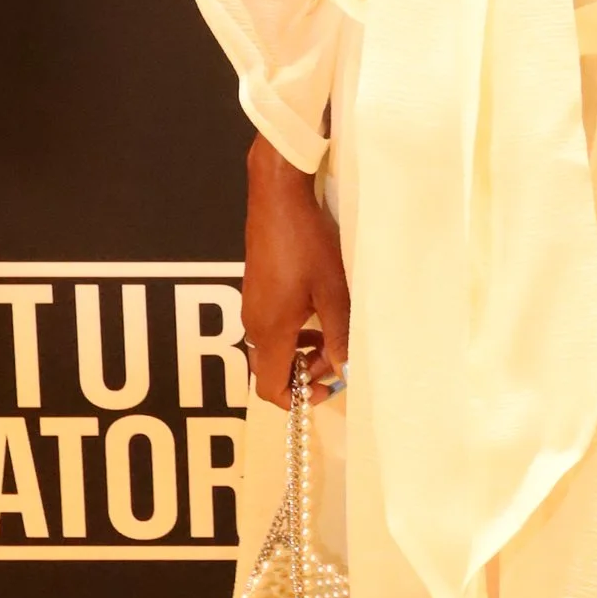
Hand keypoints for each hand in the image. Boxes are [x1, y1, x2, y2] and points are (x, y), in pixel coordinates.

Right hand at [241, 136, 350, 402]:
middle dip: (304, 374)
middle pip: (270, 370)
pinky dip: (292, 333)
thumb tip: (345, 370)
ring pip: (271, 347)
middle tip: (336, 360)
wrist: (277, 197)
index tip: (325, 389)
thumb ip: (338, 335)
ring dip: (300, 352)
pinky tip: (317, 314)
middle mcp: (253, 323)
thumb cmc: (307, 243)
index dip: (296, 400)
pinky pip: (269, 326)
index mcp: (270, 330)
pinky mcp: (255, 289)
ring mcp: (251, 305)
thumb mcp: (333, 292)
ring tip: (331, 337)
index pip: (270, 388)